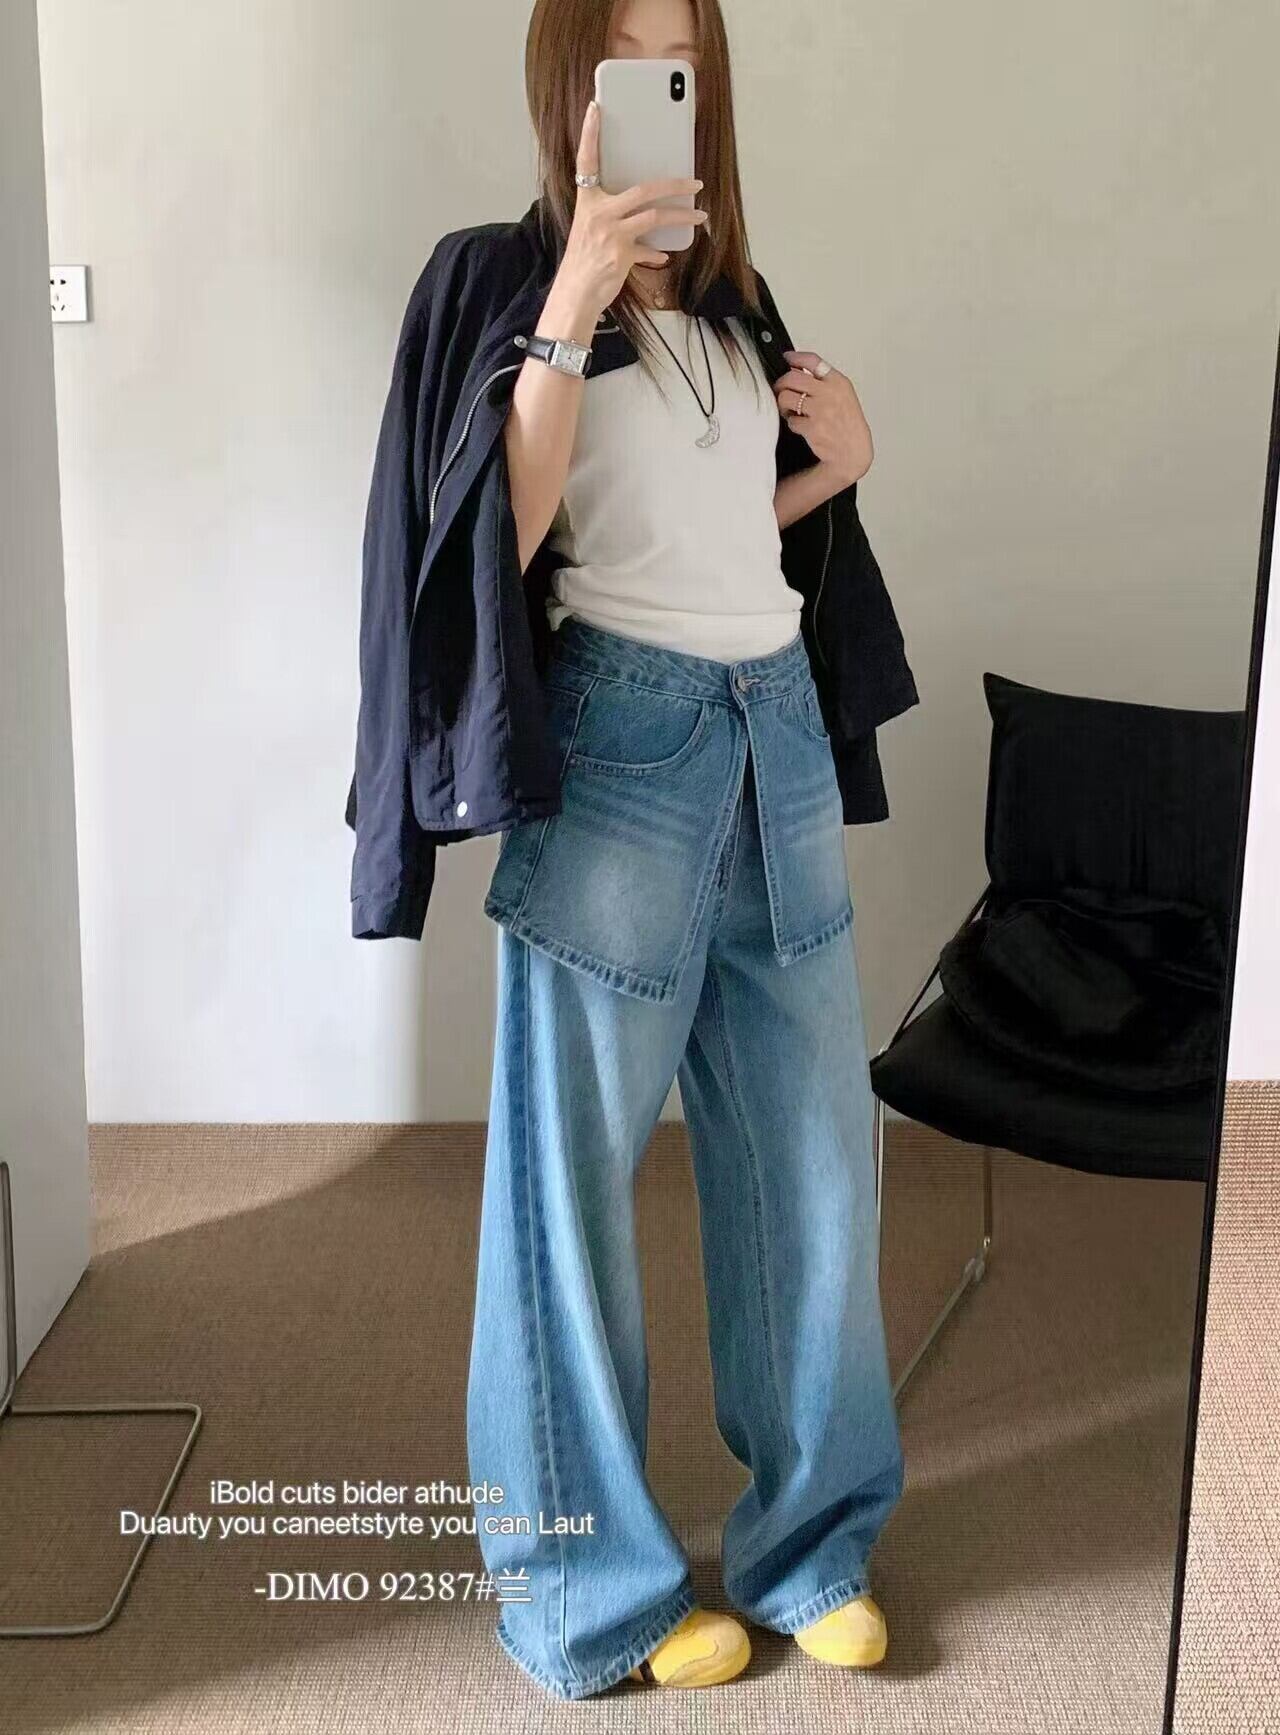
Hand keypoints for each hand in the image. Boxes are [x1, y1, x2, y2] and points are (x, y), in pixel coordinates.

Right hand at [548, 100, 707, 321]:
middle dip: (674, 184)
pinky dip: (658, 251)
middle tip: (695, 181)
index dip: (590, 133)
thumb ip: (612, 217)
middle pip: (643, 189)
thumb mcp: (590, 231)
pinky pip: (649, 248)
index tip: (596, 107)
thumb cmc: (582, 263)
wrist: (574, 294)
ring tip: (699, 215)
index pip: (586, 161)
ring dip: (682, 215)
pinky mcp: (621, 254)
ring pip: (655, 216)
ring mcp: (610, 233)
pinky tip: (665, 253)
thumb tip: (643, 217)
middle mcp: (598, 213)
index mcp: (587, 202)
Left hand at [773, 350, 873, 485]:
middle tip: (781, 390)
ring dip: (784, 404)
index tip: (787, 358)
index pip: (812, 360)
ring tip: (791, 410)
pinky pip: (790, 420)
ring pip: (786, 397)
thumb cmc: (847, 424)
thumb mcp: (843, 395)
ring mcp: (820, 410)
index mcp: (838, 382)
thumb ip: (824, 381)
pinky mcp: (812, 427)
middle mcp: (829, 393)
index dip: (795, 357)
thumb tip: (798, 369)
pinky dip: (792, 423)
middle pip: (792, 377)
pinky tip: (800, 425)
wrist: (852, 451)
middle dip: (781, 384)